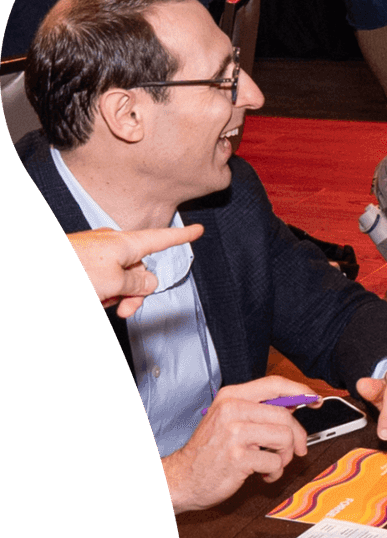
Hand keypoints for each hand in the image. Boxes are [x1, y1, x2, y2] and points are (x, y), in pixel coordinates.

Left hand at [69, 224, 204, 317]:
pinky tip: (93, 298)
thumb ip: (140, 283)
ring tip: (101, 302)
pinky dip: (103, 292)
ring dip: (117, 295)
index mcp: (126, 244)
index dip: (182, 236)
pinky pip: (105, 279)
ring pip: (122, 279)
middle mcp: (114, 245)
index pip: (163, 238)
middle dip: (136, 291)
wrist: (38, 271)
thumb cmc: (74, 270)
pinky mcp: (86, 263)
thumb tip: (148, 281)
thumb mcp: (116, 282)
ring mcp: (99, 254)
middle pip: (141, 269)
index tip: (198, 230)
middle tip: (125, 307)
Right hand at [162, 376, 313, 511]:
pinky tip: (262, 473)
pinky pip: (275, 461)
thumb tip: (295, 405)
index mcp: (231, 397)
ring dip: (285, 456)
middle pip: (286, 415)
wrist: (183, 478)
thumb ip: (258, 409)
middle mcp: (232, 410)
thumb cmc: (209, 451)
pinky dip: (274, 471)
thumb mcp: (228, 419)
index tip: (315, 400)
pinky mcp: (238, 457)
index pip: (275, 384)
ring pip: (285, 438)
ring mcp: (234, 433)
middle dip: (297, 436)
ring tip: (272, 462)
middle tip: (295, 449)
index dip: (300, 391)